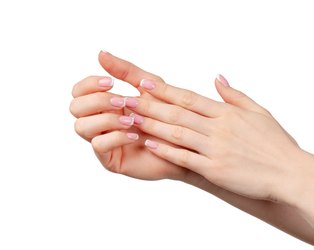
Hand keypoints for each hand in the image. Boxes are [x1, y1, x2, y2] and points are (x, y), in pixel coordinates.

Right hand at [69, 51, 187, 180]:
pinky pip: (99, 146)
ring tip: (131, 120)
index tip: (110, 82)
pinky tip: (136, 135)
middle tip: (122, 102)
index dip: (89, 84)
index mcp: (106, 104)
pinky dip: (116, 137)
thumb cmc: (168, 115)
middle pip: (75, 107)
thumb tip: (100, 53)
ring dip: (105, 119)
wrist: (185, 142)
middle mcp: (100, 121)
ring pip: (81, 127)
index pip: (79, 92)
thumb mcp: (149, 87)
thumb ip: (125, 71)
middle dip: (97, 101)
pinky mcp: (111, 159)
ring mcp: (104, 140)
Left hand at [122, 76, 306, 201]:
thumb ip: (235, 95)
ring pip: (177, 133)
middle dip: (150, 105)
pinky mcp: (215, 170)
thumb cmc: (276, 143)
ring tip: (131, 118)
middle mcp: (219, 128)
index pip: (190, 98)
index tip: (145, 83)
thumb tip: (217, 78)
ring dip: (152, 125)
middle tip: (127, 99)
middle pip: (178, 113)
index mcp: (227, 113)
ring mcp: (216, 149)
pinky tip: (150, 145)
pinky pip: (186, 158)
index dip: (165, 90)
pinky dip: (166, 151)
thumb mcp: (259, 112)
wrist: (290, 173)